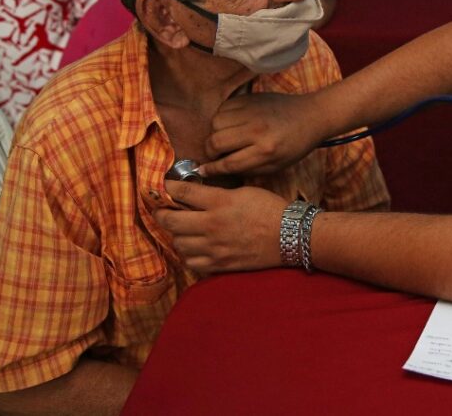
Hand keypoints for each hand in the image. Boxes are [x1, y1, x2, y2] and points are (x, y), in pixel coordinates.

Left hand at [155, 181, 285, 273]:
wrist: (290, 236)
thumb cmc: (270, 209)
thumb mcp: (245, 191)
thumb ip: (218, 193)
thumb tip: (195, 193)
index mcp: (220, 202)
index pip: (182, 192)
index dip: (168, 187)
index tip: (164, 186)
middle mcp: (212, 225)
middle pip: (170, 220)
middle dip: (162, 214)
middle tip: (163, 211)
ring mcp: (214, 247)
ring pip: (178, 243)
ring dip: (177, 235)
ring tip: (182, 230)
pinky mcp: (219, 264)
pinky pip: (190, 262)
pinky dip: (188, 254)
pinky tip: (194, 247)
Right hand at [201, 92, 325, 175]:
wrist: (310, 116)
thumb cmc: (293, 146)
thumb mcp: (275, 166)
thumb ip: (246, 169)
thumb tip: (216, 170)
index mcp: (266, 150)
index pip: (229, 163)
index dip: (212, 169)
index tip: (202, 171)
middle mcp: (257, 130)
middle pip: (216, 142)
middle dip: (210, 152)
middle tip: (215, 155)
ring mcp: (252, 111)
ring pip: (215, 123)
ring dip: (215, 133)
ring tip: (225, 139)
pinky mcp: (250, 98)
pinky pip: (223, 109)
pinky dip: (222, 118)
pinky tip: (231, 125)